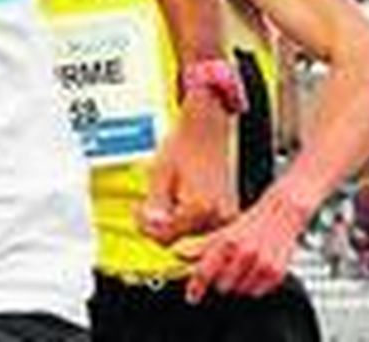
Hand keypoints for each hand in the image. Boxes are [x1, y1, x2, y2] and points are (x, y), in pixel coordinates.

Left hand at [139, 91, 235, 246]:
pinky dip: (187, 219)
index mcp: (201, 208)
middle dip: (160, 225)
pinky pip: (202, 228)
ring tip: (168, 196)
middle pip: (179, 239)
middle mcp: (218, 216)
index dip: (147, 226)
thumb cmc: (184, 145)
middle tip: (149, 203)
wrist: (207, 128)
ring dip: (175, 223)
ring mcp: (227, 217)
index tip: (139, 211)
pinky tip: (182, 200)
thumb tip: (152, 228)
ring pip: (190, 236)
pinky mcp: (229, 215)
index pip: (166, 236)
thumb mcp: (159, 175)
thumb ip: (155, 207)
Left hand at [178, 185, 310, 301]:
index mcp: (228, 241)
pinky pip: (257, 292)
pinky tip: (253, 270)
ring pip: (239, 291)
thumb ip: (200, 245)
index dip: (196, 286)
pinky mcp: (276, 273)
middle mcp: (245, 254)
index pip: (205, 271)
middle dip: (218, 281)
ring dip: (236, 284)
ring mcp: (262, 265)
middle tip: (223, 269)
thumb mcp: (222, 229)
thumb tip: (180, 255)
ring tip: (240, 267)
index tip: (192, 295)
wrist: (283, 213)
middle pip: (222, 286)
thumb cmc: (252, 221)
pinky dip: (252, 285)